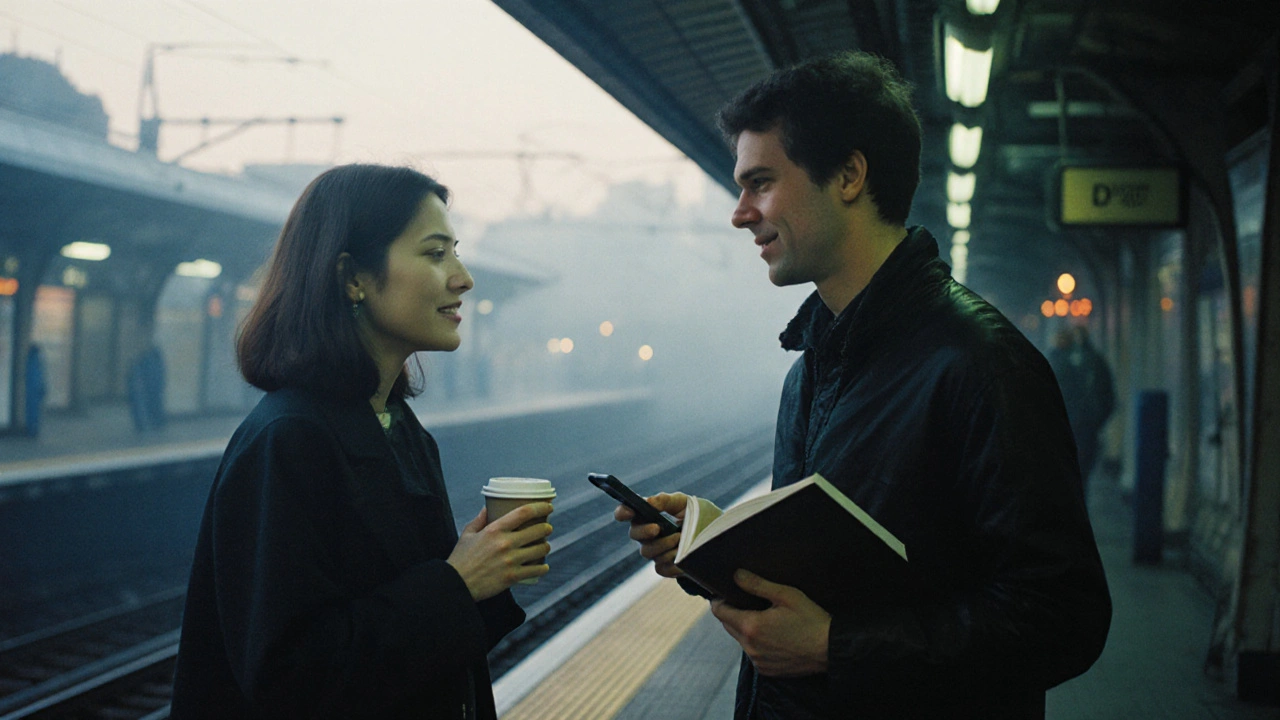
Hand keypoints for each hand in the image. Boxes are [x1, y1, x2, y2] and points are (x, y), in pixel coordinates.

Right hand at [447, 502, 552, 600]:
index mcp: (494, 529)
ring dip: (546, 547)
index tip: (548, 506)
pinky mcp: (512, 577)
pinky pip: (536, 570)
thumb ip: (479, 520)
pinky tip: (544, 566)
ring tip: (545, 546)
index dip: (540, 507)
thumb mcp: (468, 534)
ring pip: (540, 550)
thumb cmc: (460, 558)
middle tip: (547, 528)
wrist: (456, 584)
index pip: (524, 512)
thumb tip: (487, 507)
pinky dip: (543, 568)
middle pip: (538, 530)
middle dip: (547, 528)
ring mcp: (510, 561)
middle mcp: (505, 543)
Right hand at [614, 492, 686, 577]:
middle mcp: (646, 534)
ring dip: (663, 544)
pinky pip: (661, 567)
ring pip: (647, 552)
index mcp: (646, 515)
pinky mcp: (663, 567)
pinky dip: (672, 560)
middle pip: (634, 534)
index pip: (625, 513)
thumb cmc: (694, 516)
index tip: (629, 512)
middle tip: (657, 528)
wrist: (711, 539)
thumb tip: (649, 502)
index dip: (622, 512)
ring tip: (680, 537)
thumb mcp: (683, 503)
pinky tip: (683, 553)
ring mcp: (654, 552)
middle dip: (644, 531)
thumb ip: (665, 500)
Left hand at [710, 570, 830, 676]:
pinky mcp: (766, 670)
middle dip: (732, 613)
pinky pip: (753, 653)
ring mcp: (758, 660)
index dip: (719, 600)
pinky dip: (756, 643)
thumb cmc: (811, 619)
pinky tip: (772, 636)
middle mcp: (750, 646)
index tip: (724, 593)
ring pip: (740, 640)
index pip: (720, 612)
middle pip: (728, 626)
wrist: (831, 649)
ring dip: (745, 629)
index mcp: (751, 626)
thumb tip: (736, 575)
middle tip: (747, 602)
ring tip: (764, 619)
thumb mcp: (786, 595)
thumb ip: (757, 585)